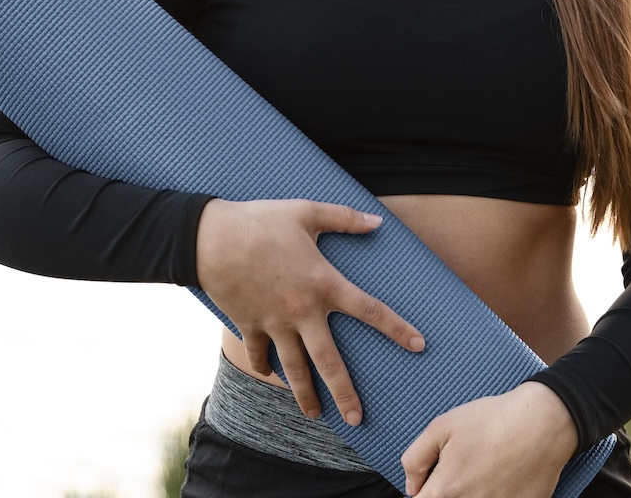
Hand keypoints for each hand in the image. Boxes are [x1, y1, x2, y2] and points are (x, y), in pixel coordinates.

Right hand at [195, 198, 424, 424]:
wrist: (211, 238)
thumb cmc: (260, 221)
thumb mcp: (305, 211)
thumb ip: (344, 217)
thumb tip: (377, 221)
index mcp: (323, 283)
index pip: (369, 310)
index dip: (396, 328)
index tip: (419, 345)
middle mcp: (302, 312)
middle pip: (329, 362)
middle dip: (345, 393)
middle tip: (357, 419)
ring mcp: (274, 323)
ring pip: (294, 369)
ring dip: (305, 395)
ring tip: (317, 416)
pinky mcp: (249, 325)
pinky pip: (260, 354)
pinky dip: (265, 367)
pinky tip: (270, 375)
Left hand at [401, 382, 577, 497]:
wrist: (541, 422)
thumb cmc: (493, 420)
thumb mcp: (440, 426)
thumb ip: (415, 460)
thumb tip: (411, 486)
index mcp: (446, 489)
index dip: (423, 493)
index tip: (429, 485)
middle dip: (446, 493)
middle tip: (458, 474)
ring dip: (469, 495)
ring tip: (480, 474)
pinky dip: (496, 495)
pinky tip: (499, 480)